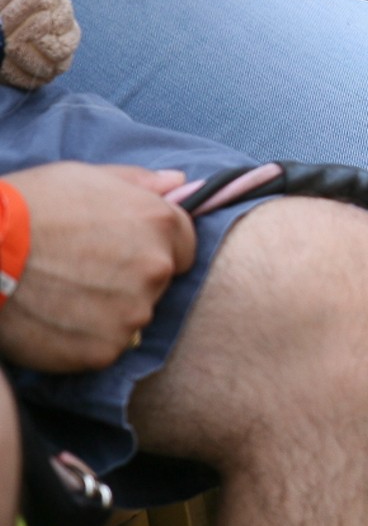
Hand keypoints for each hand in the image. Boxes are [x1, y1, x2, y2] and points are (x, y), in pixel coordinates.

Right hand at [0, 164, 195, 372]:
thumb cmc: (26, 207)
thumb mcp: (84, 176)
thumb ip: (139, 183)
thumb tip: (180, 183)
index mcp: (160, 224)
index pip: (184, 246)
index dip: (153, 247)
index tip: (119, 248)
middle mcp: (156, 269)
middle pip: (158, 283)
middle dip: (129, 278)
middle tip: (81, 269)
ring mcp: (132, 313)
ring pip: (131, 316)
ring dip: (107, 310)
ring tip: (62, 293)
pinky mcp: (104, 349)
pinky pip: (105, 346)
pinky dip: (84, 337)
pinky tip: (54, 317)